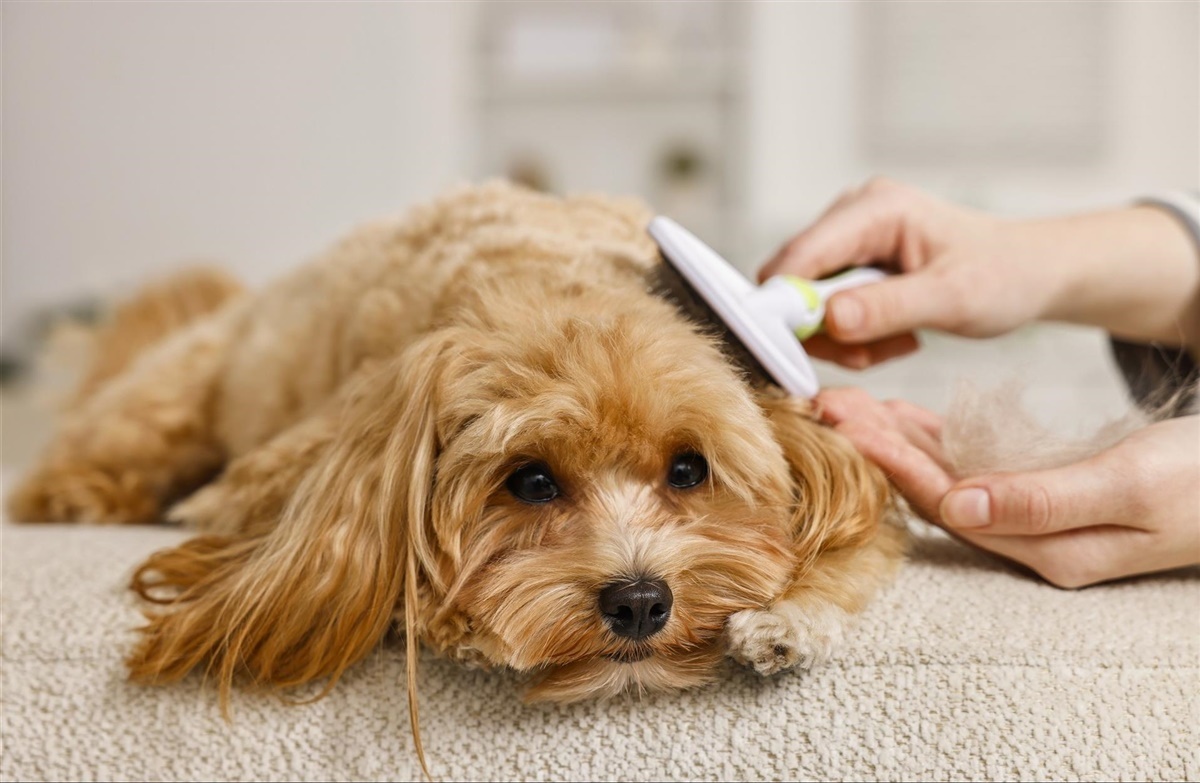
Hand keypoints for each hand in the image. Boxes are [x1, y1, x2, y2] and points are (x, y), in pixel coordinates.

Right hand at [759, 178, 1199, 368]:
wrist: (1031, 274)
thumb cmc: (1004, 276)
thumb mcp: (952, 298)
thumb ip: (888, 308)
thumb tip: (828, 319)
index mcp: (875, 208)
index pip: (802, 255)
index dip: (783, 302)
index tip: (787, 351)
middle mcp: (852, 216)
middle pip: (794, 281)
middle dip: (821, 328)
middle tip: (867, 356)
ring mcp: (850, 241)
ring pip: (808, 303)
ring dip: (843, 338)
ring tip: (896, 345)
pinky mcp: (853, 265)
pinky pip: (828, 310)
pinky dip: (854, 336)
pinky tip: (895, 337)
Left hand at [817, 387, 1199, 587]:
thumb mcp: (1129, 485)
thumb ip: (1042, 500)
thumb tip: (959, 507)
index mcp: (1046, 546)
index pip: (946, 504)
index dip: (892, 462)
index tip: (847, 423)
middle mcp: (1031, 537)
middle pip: (935, 489)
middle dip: (879, 446)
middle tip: (828, 403)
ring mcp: (1037, 512)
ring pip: (949, 473)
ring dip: (898, 437)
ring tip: (851, 403)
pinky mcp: (1047, 487)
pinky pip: (976, 463)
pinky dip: (938, 436)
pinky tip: (904, 415)